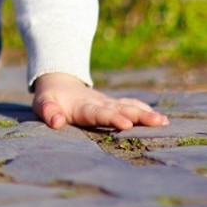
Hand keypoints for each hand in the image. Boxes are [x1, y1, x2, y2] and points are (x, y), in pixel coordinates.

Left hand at [31, 72, 168, 131]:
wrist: (59, 82)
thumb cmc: (50, 98)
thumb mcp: (42, 104)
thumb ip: (48, 112)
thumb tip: (56, 122)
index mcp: (83, 106)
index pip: (99, 113)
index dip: (112, 118)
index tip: (126, 124)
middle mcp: (100, 103)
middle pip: (121, 109)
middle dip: (139, 116)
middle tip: (158, 122)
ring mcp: (108, 103)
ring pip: (130, 107)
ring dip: (146, 114)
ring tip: (164, 122)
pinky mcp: (113, 104)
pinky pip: (131, 105)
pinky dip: (145, 110)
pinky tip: (162, 119)